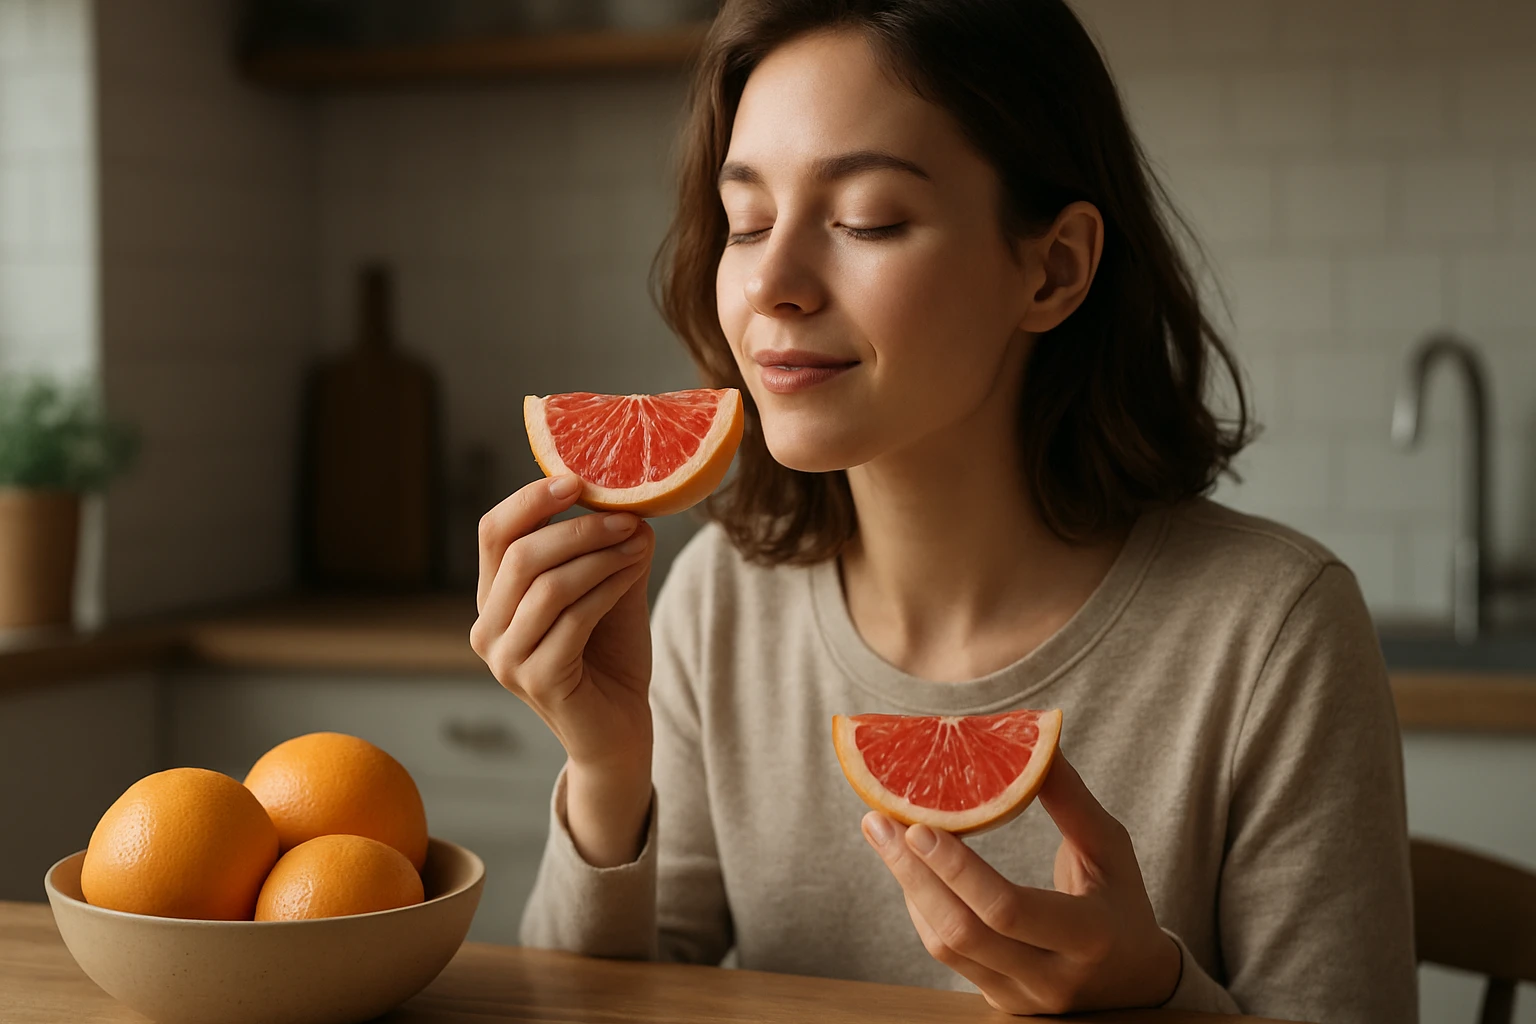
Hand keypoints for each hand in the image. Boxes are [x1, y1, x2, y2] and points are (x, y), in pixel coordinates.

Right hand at [470, 474, 655, 864]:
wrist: (620, 732)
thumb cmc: (609, 659)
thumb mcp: (608, 591)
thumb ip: (609, 552)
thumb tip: (633, 506)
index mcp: (494, 599)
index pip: (494, 533)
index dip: (530, 499)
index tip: (577, 479)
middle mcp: (488, 628)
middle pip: (520, 555)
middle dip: (578, 529)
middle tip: (628, 516)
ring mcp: (507, 659)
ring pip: (546, 586)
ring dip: (599, 556)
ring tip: (638, 543)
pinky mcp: (538, 681)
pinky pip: (571, 619)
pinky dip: (606, 589)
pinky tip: (633, 574)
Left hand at [861, 752, 1180, 1015]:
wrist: (1137, 985)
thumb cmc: (1122, 901)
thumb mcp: (1110, 848)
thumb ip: (1071, 800)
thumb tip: (1036, 739)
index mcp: (1089, 936)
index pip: (1009, 910)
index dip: (959, 870)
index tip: (917, 823)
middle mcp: (1051, 978)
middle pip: (963, 933)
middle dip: (913, 874)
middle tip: (879, 821)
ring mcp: (1020, 997)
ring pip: (945, 947)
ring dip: (908, 888)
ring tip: (883, 834)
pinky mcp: (998, 1001)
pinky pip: (947, 956)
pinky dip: (922, 908)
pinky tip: (908, 867)